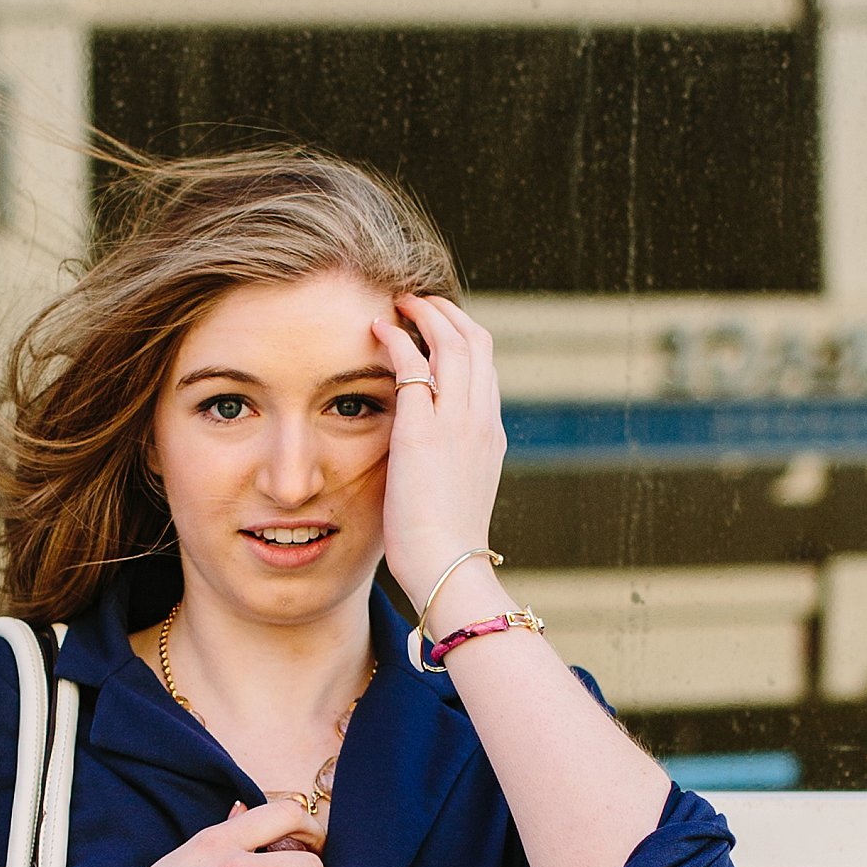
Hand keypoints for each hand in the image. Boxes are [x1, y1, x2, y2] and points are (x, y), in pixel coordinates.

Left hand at [372, 293, 507, 631]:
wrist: (449, 564)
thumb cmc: (442, 544)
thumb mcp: (452, 494)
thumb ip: (445, 466)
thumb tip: (426, 465)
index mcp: (489, 434)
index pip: (484, 369)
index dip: (463, 339)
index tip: (439, 329)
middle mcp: (480, 419)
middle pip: (477, 343)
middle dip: (449, 314)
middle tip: (418, 302)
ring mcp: (456, 421)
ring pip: (453, 343)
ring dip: (426, 315)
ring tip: (400, 303)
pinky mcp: (423, 430)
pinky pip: (414, 367)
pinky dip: (398, 341)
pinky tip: (377, 330)